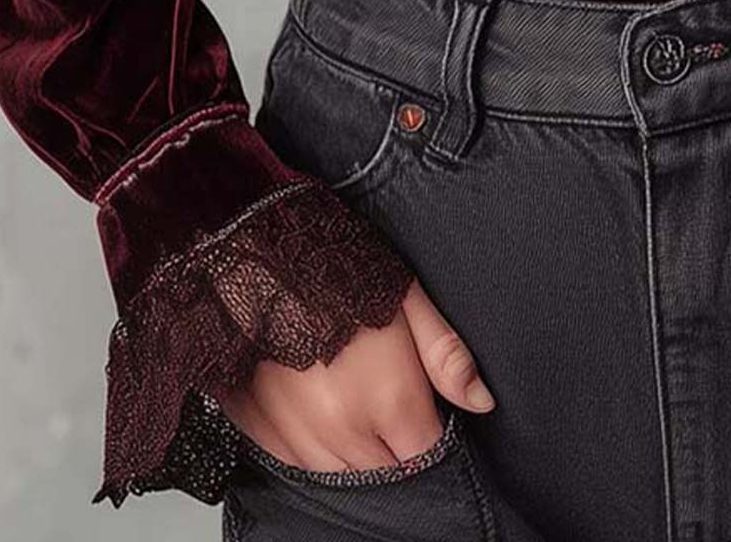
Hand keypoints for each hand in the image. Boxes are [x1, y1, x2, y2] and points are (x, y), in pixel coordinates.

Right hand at [218, 276, 495, 470]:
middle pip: (387, 476)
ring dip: (353, 453)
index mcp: (389, 401)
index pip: (427, 458)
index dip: (430, 436)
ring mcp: (297, 437)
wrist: (249, 254)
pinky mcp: (260, 431)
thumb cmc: (331, 267)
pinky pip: (297, 465)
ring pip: (341, 477)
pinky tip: (313, 408)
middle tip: (383, 400)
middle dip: (394, 448)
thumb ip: (446, 354)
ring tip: (346, 399)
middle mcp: (344, 432)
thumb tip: (481, 401)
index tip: (423, 412)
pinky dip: (311, 449)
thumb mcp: (404, 295)